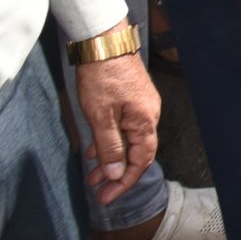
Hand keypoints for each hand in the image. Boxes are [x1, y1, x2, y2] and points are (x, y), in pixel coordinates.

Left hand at [73, 45, 159, 205]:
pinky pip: (124, 129)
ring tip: (92, 174)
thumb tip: (116, 173)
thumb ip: (109, 146)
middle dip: (116, 175)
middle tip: (97, 191)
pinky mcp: (132, 99)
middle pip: (136, 153)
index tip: (106, 197)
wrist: (104, 42)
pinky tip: (94, 149)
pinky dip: (110, 143)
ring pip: (128, 142)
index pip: (140, 160)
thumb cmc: (102, 76)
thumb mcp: (100, 116)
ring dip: (111, 160)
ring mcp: (141, 106)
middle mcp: (148, 115)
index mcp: (145, 120)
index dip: (124, 182)